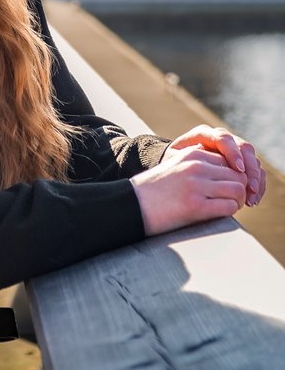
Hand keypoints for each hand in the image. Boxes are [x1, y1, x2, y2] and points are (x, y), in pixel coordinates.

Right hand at [130, 145, 247, 236]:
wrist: (131, 204)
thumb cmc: (154, 189)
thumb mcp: (175, 165)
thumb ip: (196, 161)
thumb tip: (221, 168)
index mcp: (192, 153)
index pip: (228, 160)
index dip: (232, 176)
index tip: (226, 188)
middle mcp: (196, 166)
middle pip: (236, 174)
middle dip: (239, 189)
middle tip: (232, 201)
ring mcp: (196, 185)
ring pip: (237, 189)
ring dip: (237, 201)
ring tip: (228, 208)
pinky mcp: (195, 206)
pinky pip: (228, 206)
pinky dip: (230, 212)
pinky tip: (220, 215)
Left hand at [163, 126, 265, 206]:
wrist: (174, 170)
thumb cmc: (171, 167)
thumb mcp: (173, 162)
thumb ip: (187, 161)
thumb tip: (204, 170)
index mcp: (204, 134)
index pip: (223, 138)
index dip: (233, 152)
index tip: (238, 169)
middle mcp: (221, 139)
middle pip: (243, 147)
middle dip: (250, 168)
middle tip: (250, 187)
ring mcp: (233, 150)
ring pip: (252, 159)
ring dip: (255, 179)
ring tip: (252, 198)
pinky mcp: (240, 162)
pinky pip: (254, 170)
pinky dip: (257, 184)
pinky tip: (254, 199)